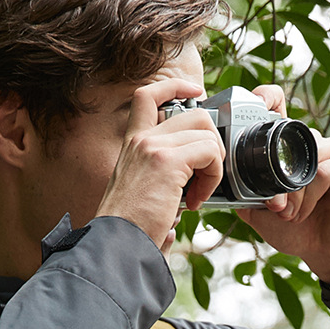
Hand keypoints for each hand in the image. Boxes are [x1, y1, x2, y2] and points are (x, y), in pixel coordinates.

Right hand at [95, 77, 225, 252]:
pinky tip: (196, 200)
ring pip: (207, 132)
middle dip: (210, 144)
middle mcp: (142, 139)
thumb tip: (190, 190)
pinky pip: (209, 153)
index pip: (149, 94)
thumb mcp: (141, 191)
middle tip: (201, 179)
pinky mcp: (167, 161)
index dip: (176, 85)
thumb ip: (163, 177)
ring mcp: (153, 147)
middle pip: (196, 114)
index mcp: (133, 143)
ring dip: (213, 165)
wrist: (116, 242)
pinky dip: (213, 177)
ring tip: (198, 194)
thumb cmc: (128, 226)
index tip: (196, 93)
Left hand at [236, 85, 329, 283]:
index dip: (266, 98)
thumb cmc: (296, 228)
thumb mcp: (259, 210)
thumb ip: (243, 191)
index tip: (255, 105)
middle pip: (288, 139)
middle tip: (274, 206)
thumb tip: (222, 177)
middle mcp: (313, 141)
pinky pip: (324, 171)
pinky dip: (310, 195)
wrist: (326, 252)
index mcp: (289, 146)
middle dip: (276, 178)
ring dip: (293, 191)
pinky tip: (305, 211)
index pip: (278, 104)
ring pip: (306, 156)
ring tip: (288, 213)